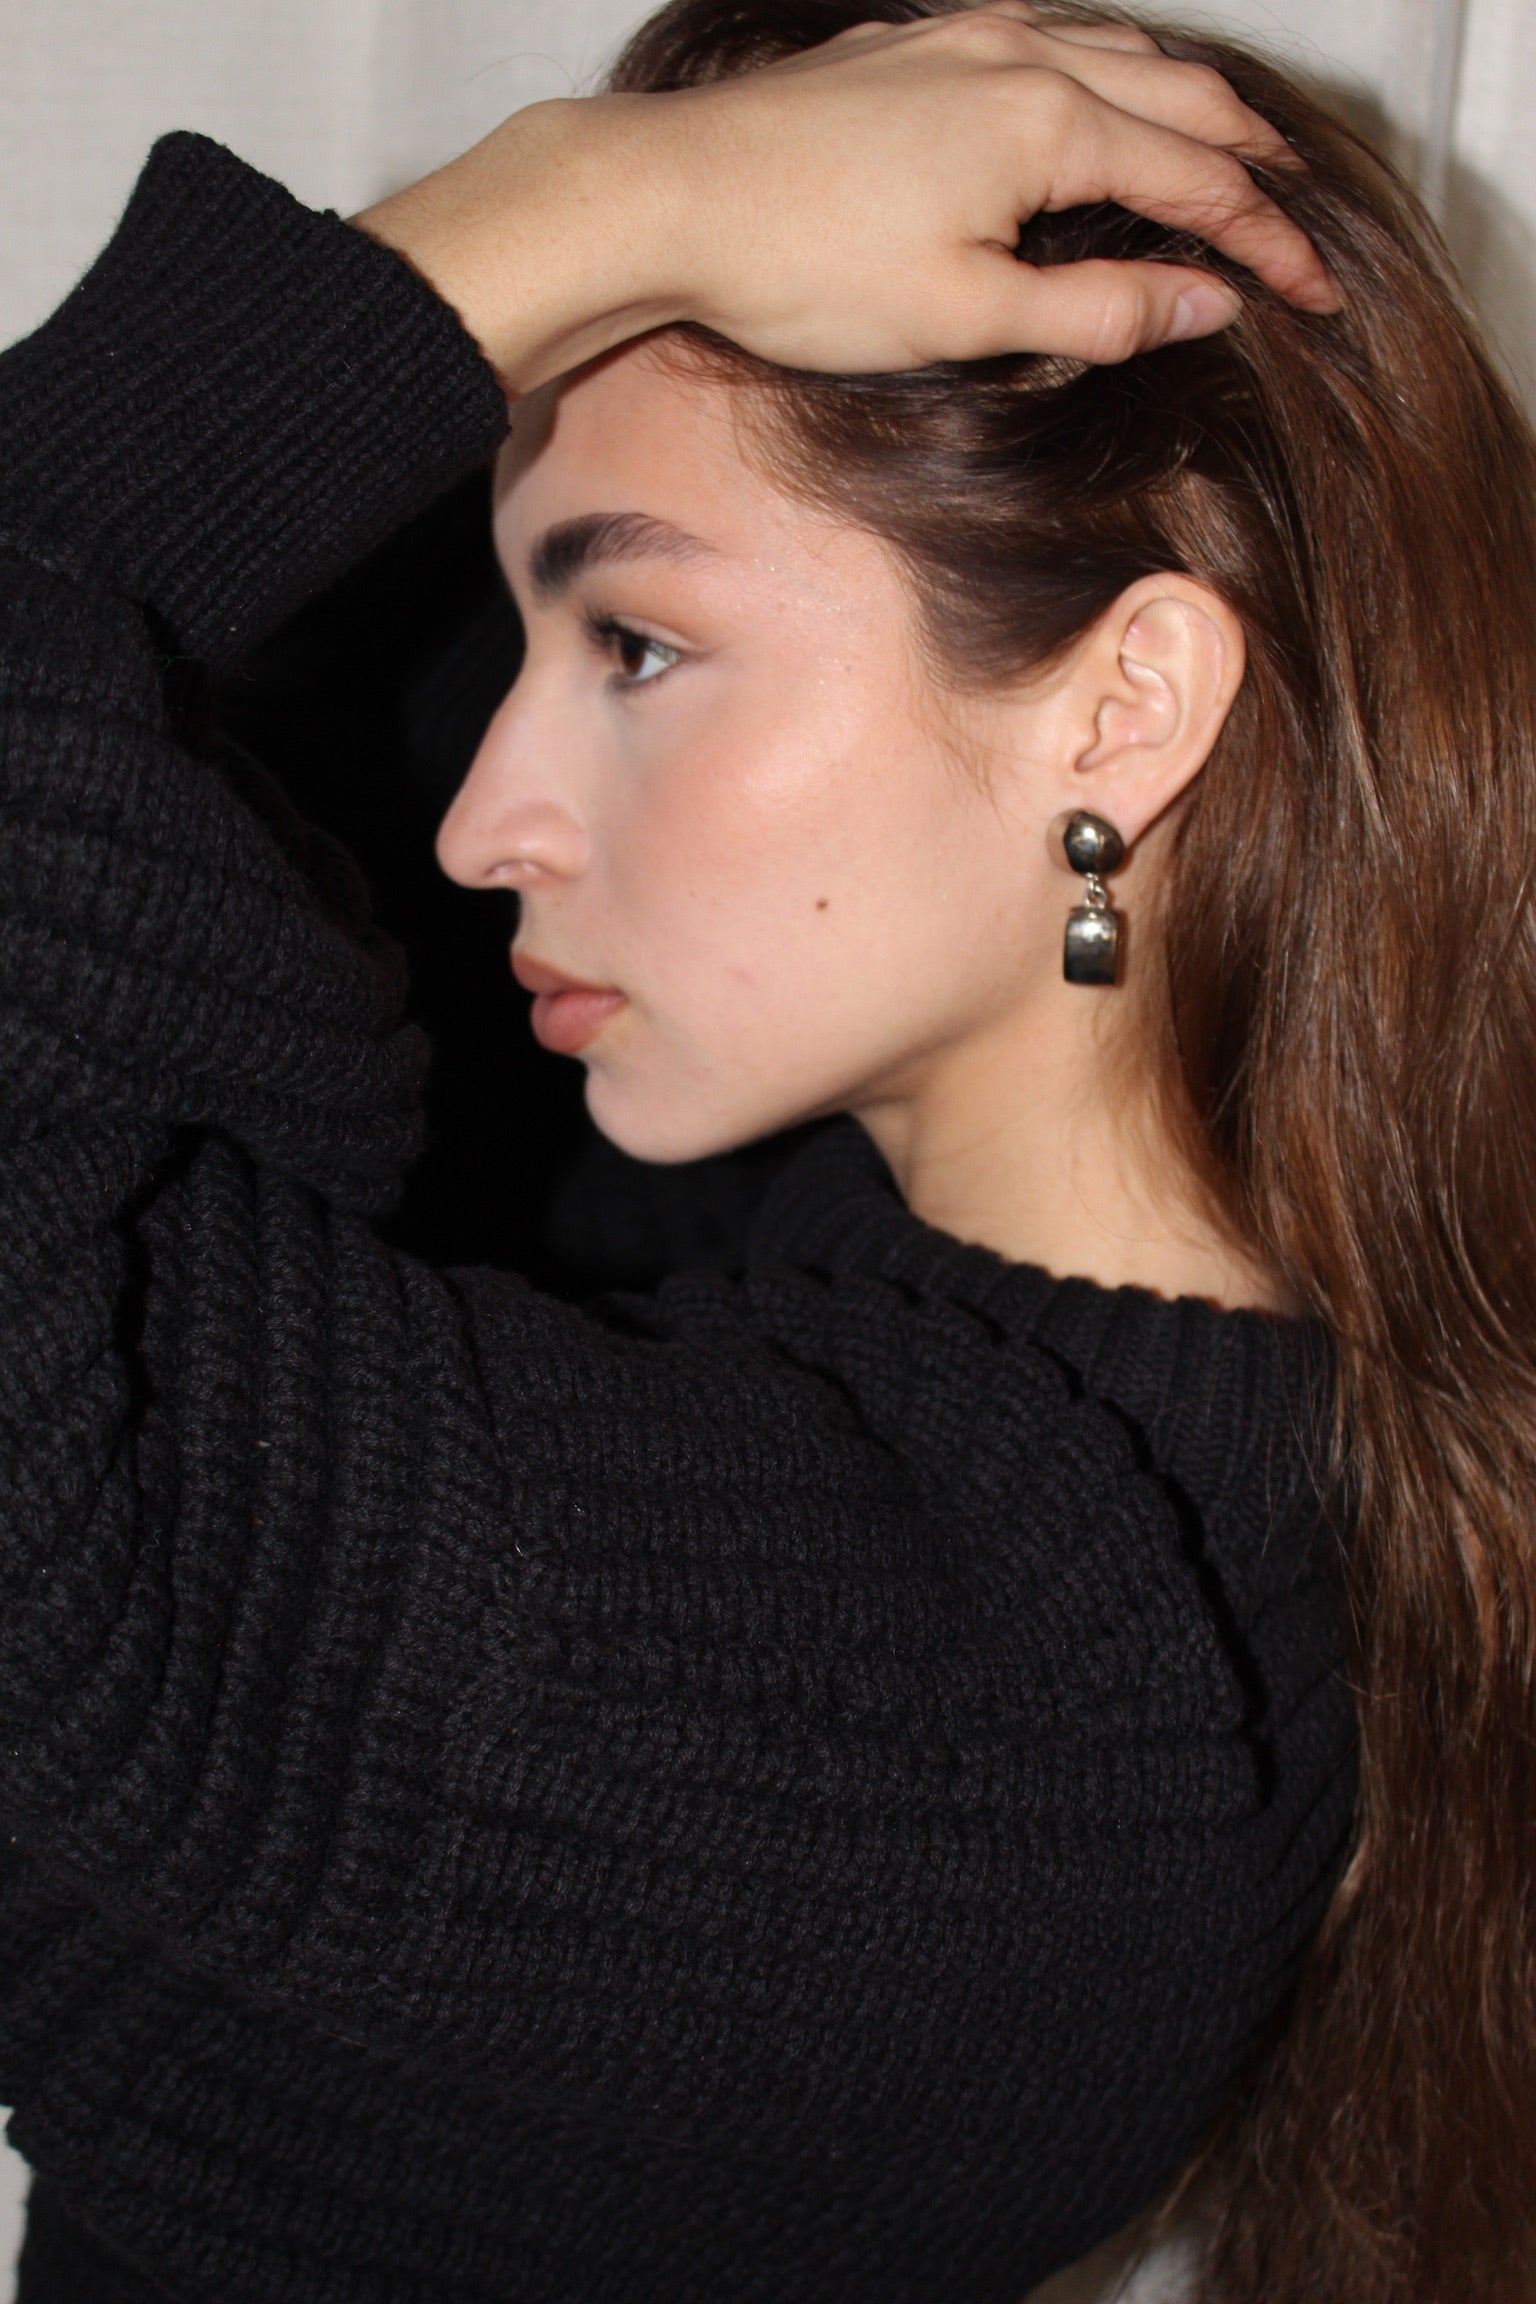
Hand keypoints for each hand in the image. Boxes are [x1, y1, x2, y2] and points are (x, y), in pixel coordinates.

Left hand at [355, 2, 1335, 395]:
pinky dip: (1109, 73)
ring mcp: (967, 40)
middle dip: (1250, 164)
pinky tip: (1098, 99)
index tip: (1316, 295)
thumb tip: (1204, 304)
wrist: (672, 199)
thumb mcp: (967, 315)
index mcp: (1051, 122)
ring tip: (1226, 156)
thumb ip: (1097, 306)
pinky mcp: (917, 48)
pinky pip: (1050, 39)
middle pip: (1180, 96)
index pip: (1202, 181)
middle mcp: (1024, 56)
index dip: (1269, 244)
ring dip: (1187, 106)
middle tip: (1294, 226)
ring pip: (1120, 53)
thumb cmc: (806, 267)